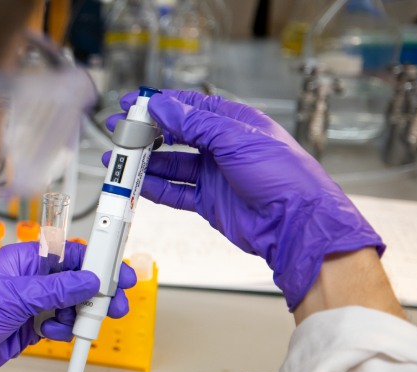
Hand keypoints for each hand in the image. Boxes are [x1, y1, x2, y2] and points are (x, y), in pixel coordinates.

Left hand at [0, 241, 136, 371]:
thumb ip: (54, 289)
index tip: (117, 272)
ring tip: (78, 323)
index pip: (69, 254)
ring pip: (71, 304)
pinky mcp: (29, 326)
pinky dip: (64, 329)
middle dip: (97, 292)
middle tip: (117, 303)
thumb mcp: (12, 298)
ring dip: (79, 314)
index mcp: (23, 259)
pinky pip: (59, 323)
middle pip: (76, 280)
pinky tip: (53, 332)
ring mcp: (30, 303)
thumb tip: (87, 281)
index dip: (96, 262)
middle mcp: (29, 279)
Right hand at [105, 89, 383, 309]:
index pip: (188, 106)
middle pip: (175, 134)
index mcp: (233, 123)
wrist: (296, 224)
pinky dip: (154, 188)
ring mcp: (215, 175)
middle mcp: (222, 147)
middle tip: (120, 133)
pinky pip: (175, 191)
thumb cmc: (284, 177)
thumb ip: (196, 123)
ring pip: (171, 164)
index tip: (132, 103)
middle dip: (146, 133)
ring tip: (120, 160)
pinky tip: (138, 183)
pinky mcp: (209, 201)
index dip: (158, 103)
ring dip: (145, 162)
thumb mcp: (236, 140)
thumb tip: (163, 106)